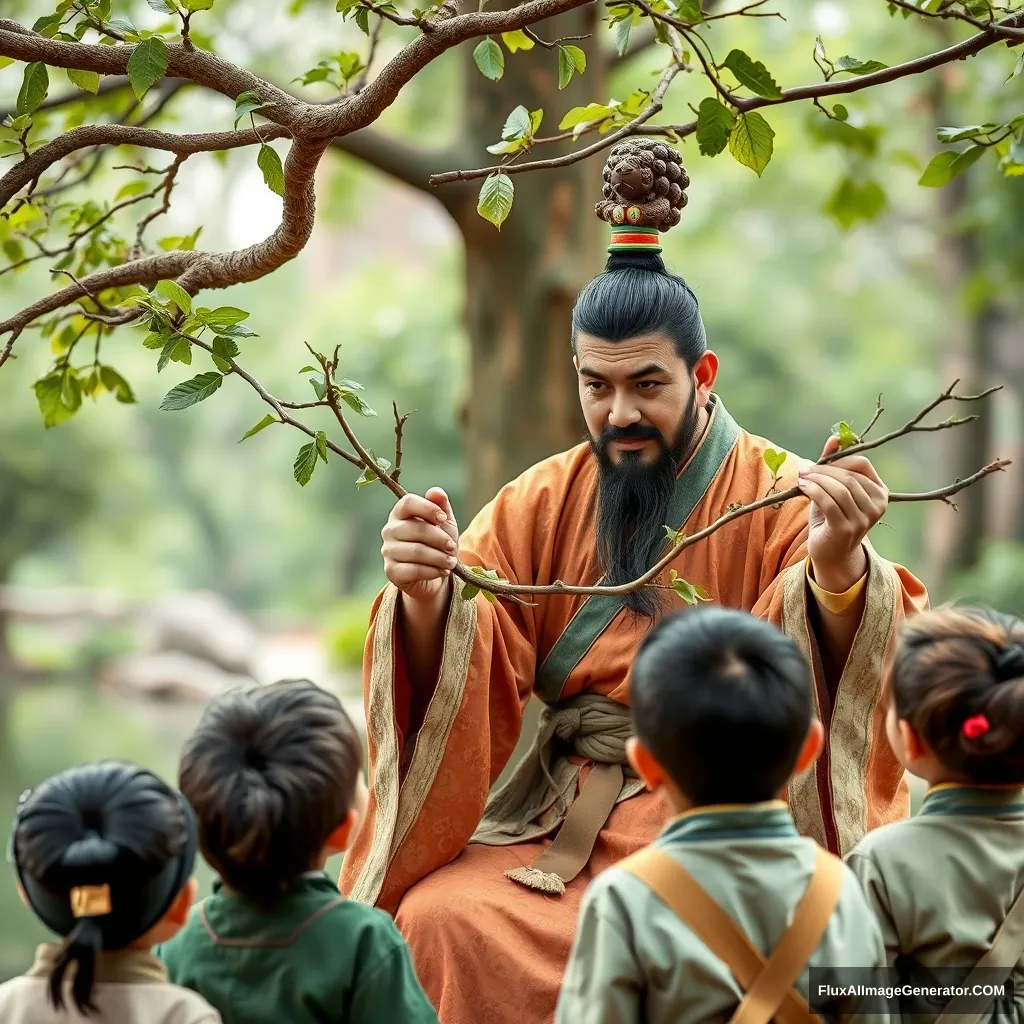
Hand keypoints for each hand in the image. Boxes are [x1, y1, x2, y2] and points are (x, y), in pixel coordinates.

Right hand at [381, 486, 459, 601]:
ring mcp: (388, 551)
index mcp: (400, 513)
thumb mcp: (443, 523)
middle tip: (452, 547)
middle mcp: (389, 530)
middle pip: (417, 529)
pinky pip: (414, 569)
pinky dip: (433, 571)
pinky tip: (442, 571)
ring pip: (417, 551)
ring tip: (451, 562)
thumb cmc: (437, 544)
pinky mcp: (391, 571)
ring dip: (440, 558)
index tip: (443, 518)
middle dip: (440, 539)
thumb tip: (437, 492)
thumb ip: (441, 505)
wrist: (432, 574)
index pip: (408, 502)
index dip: (428, 508)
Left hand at [798, 436, 888, 593]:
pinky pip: (829, 502)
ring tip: (801, 478)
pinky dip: (813, 490)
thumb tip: (834, 437)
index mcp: (880, 492)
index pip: (862, 464)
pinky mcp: (846, 528)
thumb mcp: (833, 489)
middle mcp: (877, 505)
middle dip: (823, 469)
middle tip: (804, 470)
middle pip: (849, 476)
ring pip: (839, 488)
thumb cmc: (832, 517)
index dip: (839, 459)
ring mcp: (864, 519)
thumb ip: (834, 464)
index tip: (818, 461)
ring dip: (816, 479)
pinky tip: (802, 487)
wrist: (831, 553)